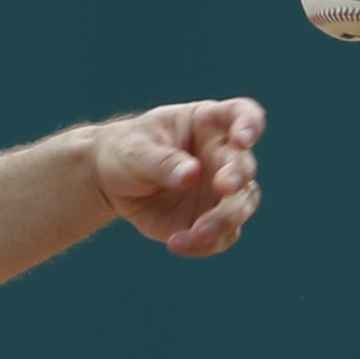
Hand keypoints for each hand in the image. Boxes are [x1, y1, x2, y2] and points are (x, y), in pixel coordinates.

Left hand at [89, 98, 265, 257]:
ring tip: (196, 232)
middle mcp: (222, 155)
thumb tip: (192, 174)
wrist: (109, 181)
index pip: (241, 114)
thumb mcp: (135, 151)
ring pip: (241, 205)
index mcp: (207, 123)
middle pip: (243, 166)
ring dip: (225, 219)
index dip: (250, 124)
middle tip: (224, 188)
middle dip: (237, 178)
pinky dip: (204, 245)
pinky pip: (222, 236)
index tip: (243, 139)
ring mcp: (220, 190)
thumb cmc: (126, 152)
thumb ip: (162, 161)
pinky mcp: (210, 219)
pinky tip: (176, 243)